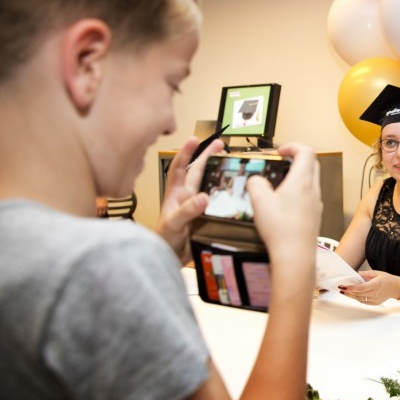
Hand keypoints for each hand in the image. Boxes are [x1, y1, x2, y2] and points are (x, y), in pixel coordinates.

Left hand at [156, 137, 225, 263]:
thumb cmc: (164, 242)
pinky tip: (236, 193)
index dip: (186, 152)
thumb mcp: (173, 224)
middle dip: (208, 156)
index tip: (195, 139)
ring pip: (208, 185)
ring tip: (231, 164)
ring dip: (218, 174)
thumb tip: (203, 197)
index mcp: (176, 194)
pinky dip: (225, 196)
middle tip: (222, 145)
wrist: (169, 260)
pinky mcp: (206, 218)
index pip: (180, 167)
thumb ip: (186, 211)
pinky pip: (217, 203)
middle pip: (198, 172)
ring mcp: (197, 207)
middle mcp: (187, 198)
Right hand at [246, 143, 321, 261]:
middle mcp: (313, 190)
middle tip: (280, 163)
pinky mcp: (315, 217)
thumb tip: (256, 180)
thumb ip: (255, 183)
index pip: (307, 151)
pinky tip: (283, 204)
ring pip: (311, 180)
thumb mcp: (259, 201)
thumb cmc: (280, 228)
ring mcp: (316, 204)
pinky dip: (298, 192)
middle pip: (312, 163)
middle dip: (296, 158)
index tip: (279, 152)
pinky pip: (309, 196)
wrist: (295, 256)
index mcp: (302, 181)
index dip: (293, 146)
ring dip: (297, 176)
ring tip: (278, 184)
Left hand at [339, 270, 399, 304]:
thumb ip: (366, 274)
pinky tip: (352, 295)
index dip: (351, 288)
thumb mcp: (377, 273)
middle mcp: (375, 293)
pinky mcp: (375, 303)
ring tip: (344, 292)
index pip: (360, 288)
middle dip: (348, 292)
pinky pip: (363, 302)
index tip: (344, 286)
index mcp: (376, 284)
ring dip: (351, 296)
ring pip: (360, 299)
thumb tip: (356, 274)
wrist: (397, 288)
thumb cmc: (388, 279)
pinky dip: (357, 298)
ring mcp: (375, 299)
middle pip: (358, 294)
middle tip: (341, 288)